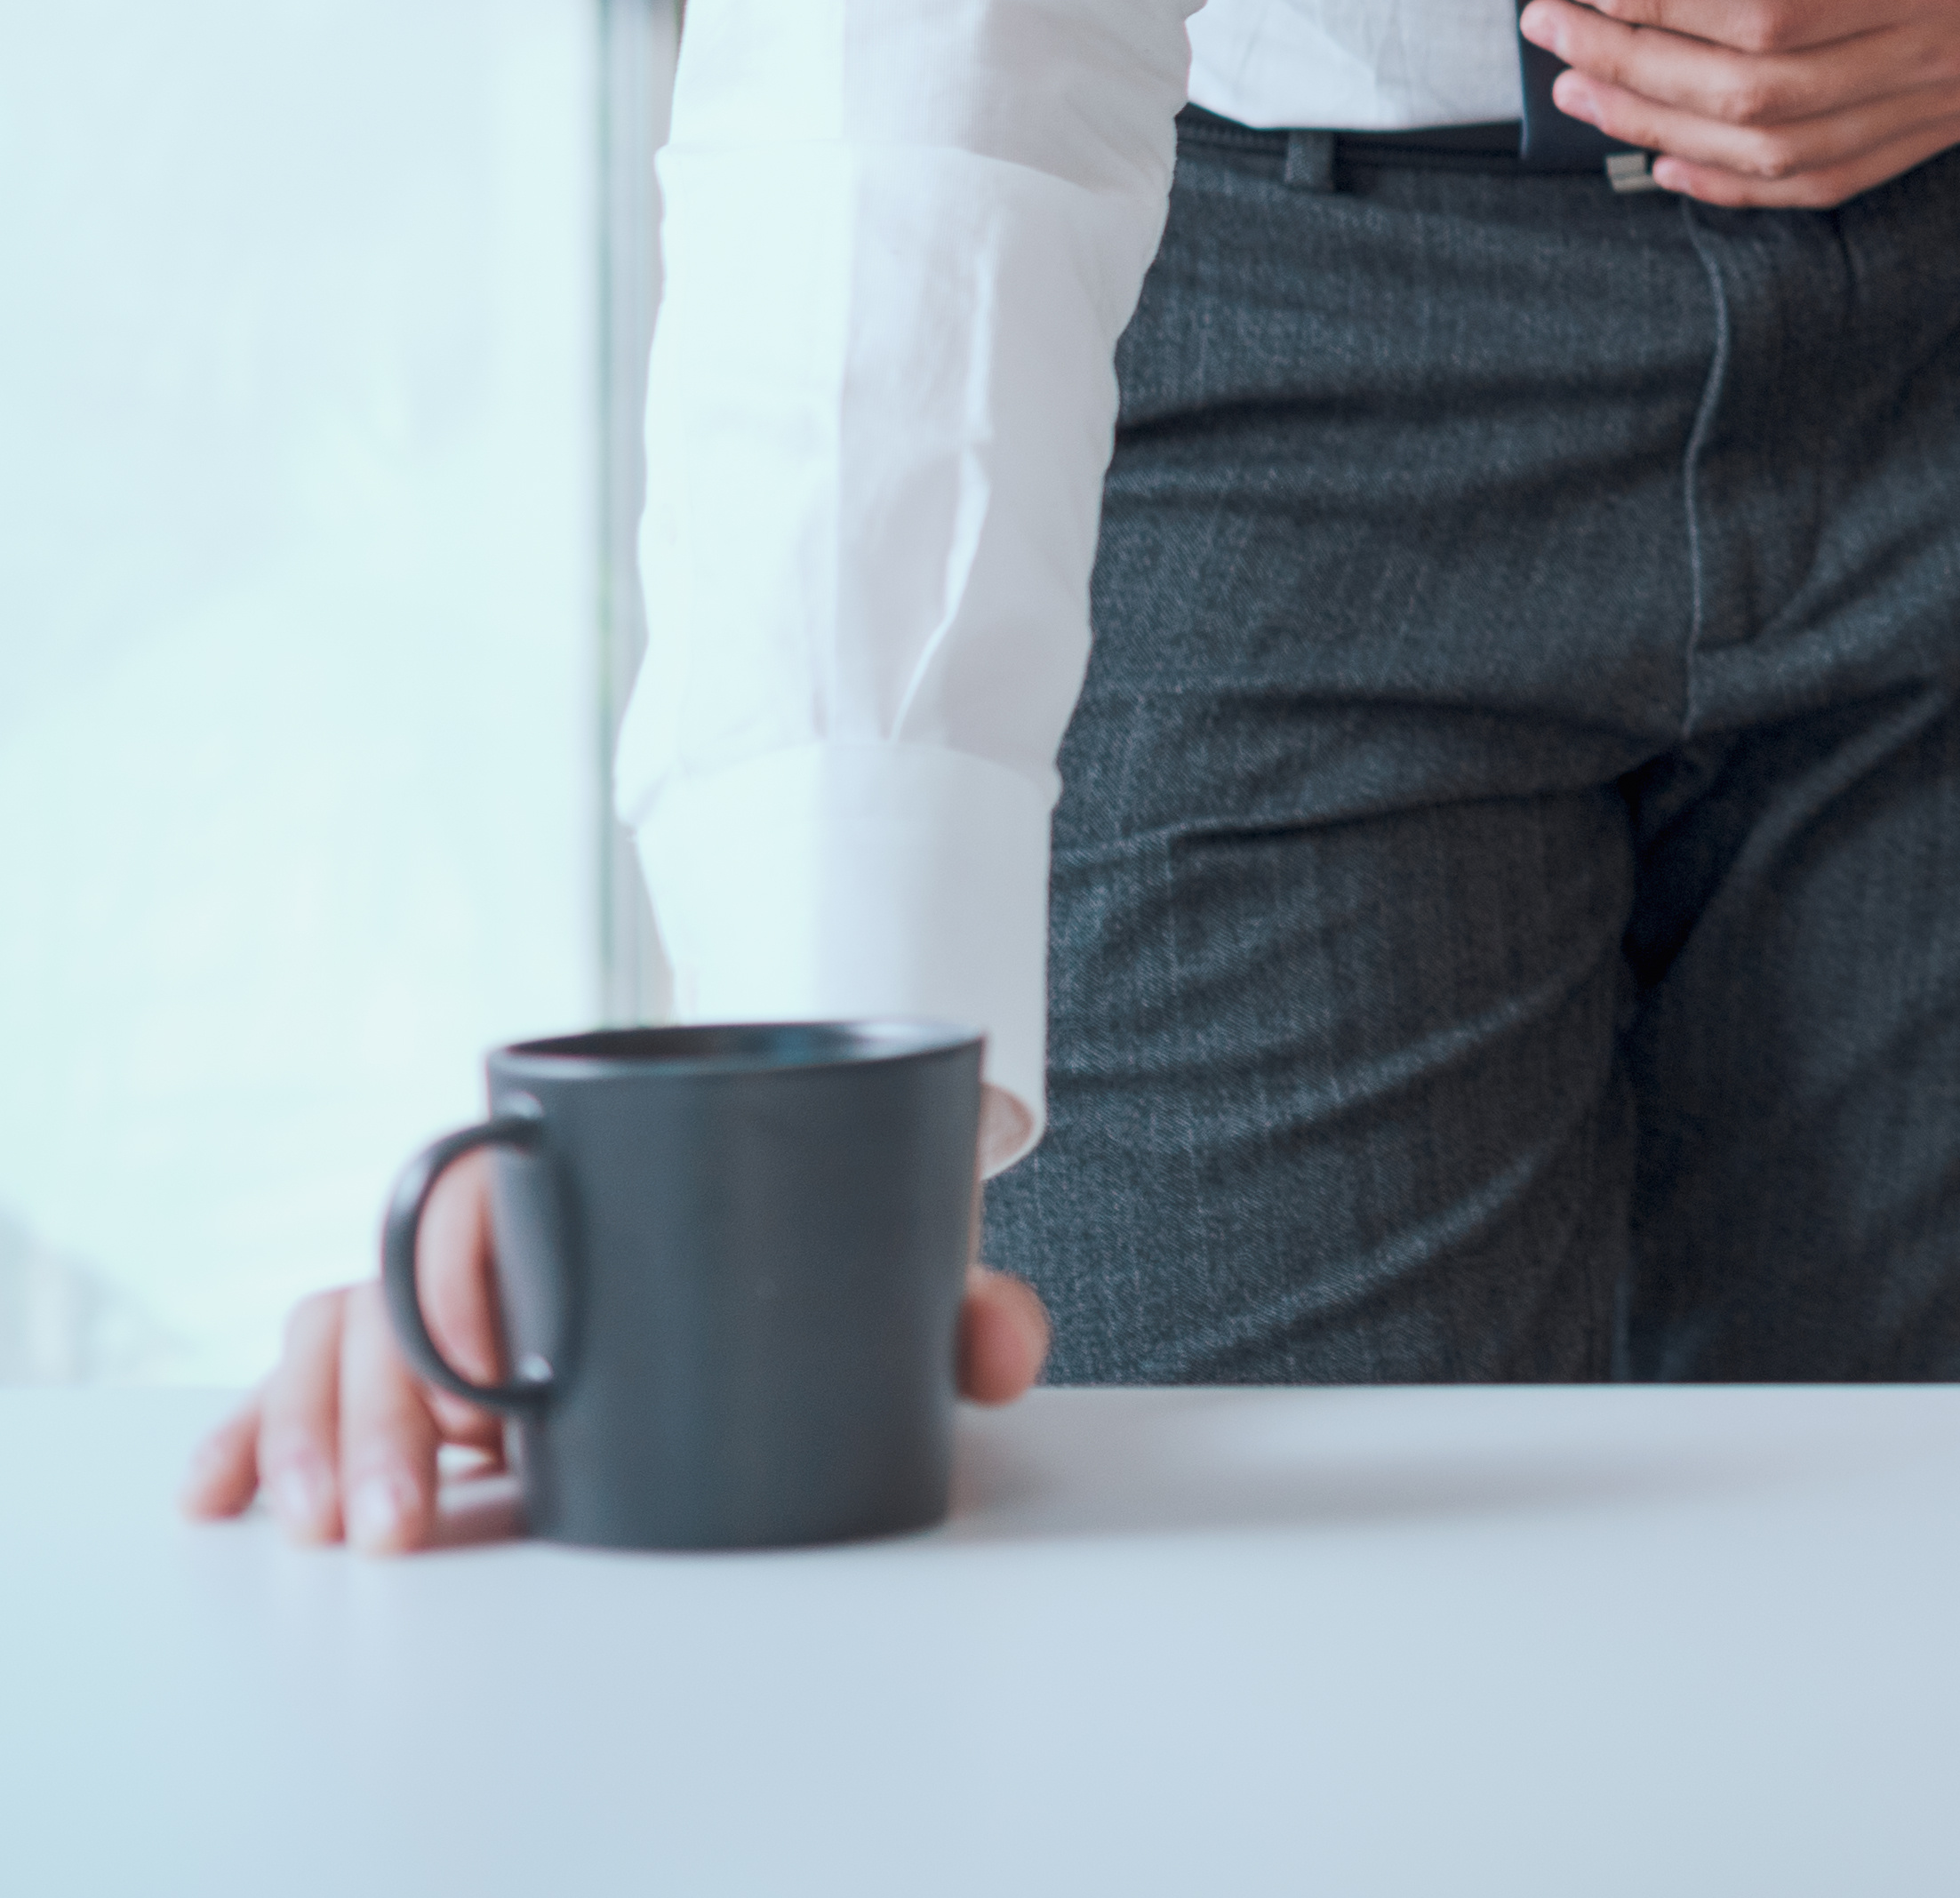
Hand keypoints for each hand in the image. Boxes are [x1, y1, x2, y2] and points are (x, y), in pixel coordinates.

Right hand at [182, 1146, 1050, 1552]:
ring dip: (308, 1429)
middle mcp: (503, 1219)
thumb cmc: (829, 1218)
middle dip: (374, 1406)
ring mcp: (446, 1285)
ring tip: (342, 1533)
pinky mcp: (412, 1348)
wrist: (798, 1179)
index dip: (458, 1293)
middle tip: (406, 1512)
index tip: (474, 1399)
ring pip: (333, 1330)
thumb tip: (1000, 1354)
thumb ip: (964, 1303)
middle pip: (390, 1287)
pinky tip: (218, 1499)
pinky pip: (302, 1371)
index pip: (484, 1201)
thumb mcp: (893, 1257)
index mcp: (600, 1168)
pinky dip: (250, 1430)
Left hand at [1523, 0, 1959, 208]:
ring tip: (1585, 91)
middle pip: (1762, 97)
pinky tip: (1674, 162)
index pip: (1773, 18)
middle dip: (1637, 68)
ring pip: (1787, 152)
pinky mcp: (1954, 110)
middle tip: (1548, 33)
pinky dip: (1747, 182)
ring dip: (1671, 130)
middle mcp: (1952, 48)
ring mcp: (1955, 92)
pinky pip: (1837, 175)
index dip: (1664, 7)